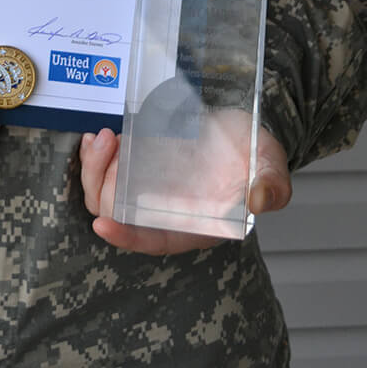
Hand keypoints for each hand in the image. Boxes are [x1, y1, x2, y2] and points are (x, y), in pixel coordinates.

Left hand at [80, 119, 290, 256]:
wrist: (245, 127)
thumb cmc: (257, 155)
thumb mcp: (271, 167)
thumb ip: (271, 185)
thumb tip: (259, 200)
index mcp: (195, 222)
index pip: (155, 240)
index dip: (128, 237)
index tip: (104, 225)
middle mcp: (166, 209)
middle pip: (119, 211)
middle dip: (103, 183)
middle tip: (108, 146)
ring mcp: (150, 187)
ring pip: (105, 191)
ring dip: (95, 168)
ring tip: (102, 137)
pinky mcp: (140, 163)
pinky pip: (107, 168)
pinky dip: (96, 155)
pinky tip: (98, 137)